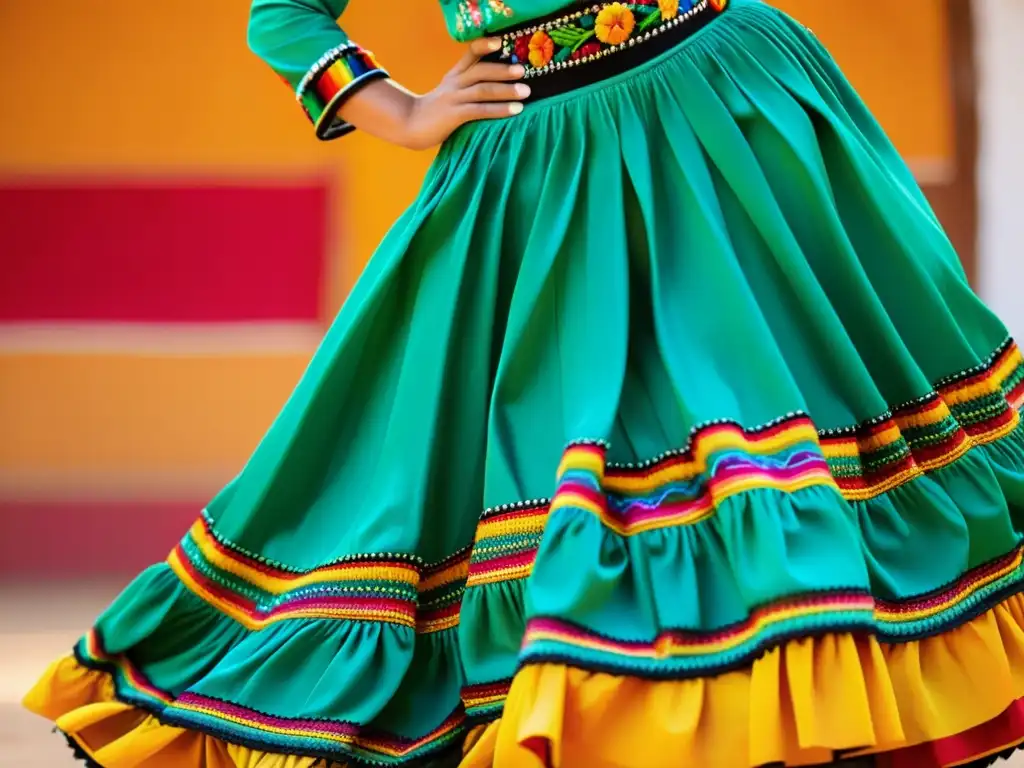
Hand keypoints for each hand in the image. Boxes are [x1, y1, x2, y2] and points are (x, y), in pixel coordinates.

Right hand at [399, 38, 529, 150]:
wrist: (410, 124)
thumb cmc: (435, 112)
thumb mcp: (450, 93)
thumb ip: (468, 89)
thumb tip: (499, 87)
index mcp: (454, 75)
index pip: (470, 54)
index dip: (484, 45)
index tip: (500, 41)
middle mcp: (454, 83)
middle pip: (481, 71)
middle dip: (504, 70)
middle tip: (523, 70)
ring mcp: (454, 98)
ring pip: (483, 90)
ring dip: (506, 90)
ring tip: (525, 92)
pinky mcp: (454, 115)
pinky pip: (480, 110)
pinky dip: (499, 109)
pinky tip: (515, 110)